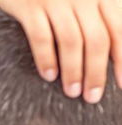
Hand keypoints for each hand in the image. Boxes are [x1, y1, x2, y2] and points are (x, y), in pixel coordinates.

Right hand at [0, 0, 121, 102]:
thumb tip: (116, 54)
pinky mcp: (30, 6)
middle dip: (96, 72)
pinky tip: (48, 75)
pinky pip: (41, 36)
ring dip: (73, 70)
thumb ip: (104, 15)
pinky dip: (46, 58)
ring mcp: (56, 0)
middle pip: (97, 39)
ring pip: (71, 41)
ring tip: (72, 92)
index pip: (119, 30)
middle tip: (91, 97)